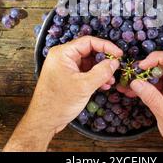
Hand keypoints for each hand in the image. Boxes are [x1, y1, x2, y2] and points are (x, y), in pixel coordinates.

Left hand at [3, 36, 122, 151]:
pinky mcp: (67, 77)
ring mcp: (65, 67)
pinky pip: (84, 72)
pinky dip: (95, 77)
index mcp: (63, 53)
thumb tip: (115, 62)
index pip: (88, 41)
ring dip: (101, 70)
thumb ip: (102, 72)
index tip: (119, 54)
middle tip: (116, 68)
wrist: (44, 121)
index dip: (106, 46)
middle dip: (104, 60)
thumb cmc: (58, 103)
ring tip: (110, 80)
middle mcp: (63, 57)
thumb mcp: (84, 86)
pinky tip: (103, 85)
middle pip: (89, 51)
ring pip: (88, 62)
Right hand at [129, 51, 162, 151]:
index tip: (142, 66)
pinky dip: (148, 88)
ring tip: (130, 85)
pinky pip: (160, 86)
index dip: (155, 58)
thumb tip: (136, 82)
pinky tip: (136, 91)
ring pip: (161, 76)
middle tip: (133, 75)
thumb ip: (150, 96)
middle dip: (147, 69)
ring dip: (146, 79)